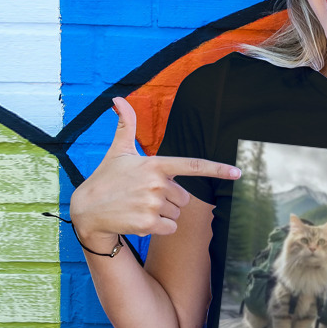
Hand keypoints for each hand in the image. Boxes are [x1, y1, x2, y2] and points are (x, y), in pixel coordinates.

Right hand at [70, 97, 240, 247]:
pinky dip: (160, 229)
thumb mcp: (118, 151)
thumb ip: (126, 125)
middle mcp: (157, 183)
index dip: (217, 169)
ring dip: (163, 215)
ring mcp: (152, 204)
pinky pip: (170, 229)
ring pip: (177, 215)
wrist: (87, 210)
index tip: (238, 172)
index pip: (193, 165)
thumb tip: (117, 98)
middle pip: (185, 198)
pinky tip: (140, 221)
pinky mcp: (148, 224)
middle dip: (170, 200)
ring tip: (140, 208)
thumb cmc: (106, 178)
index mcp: (155, 164)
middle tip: (145, 197)